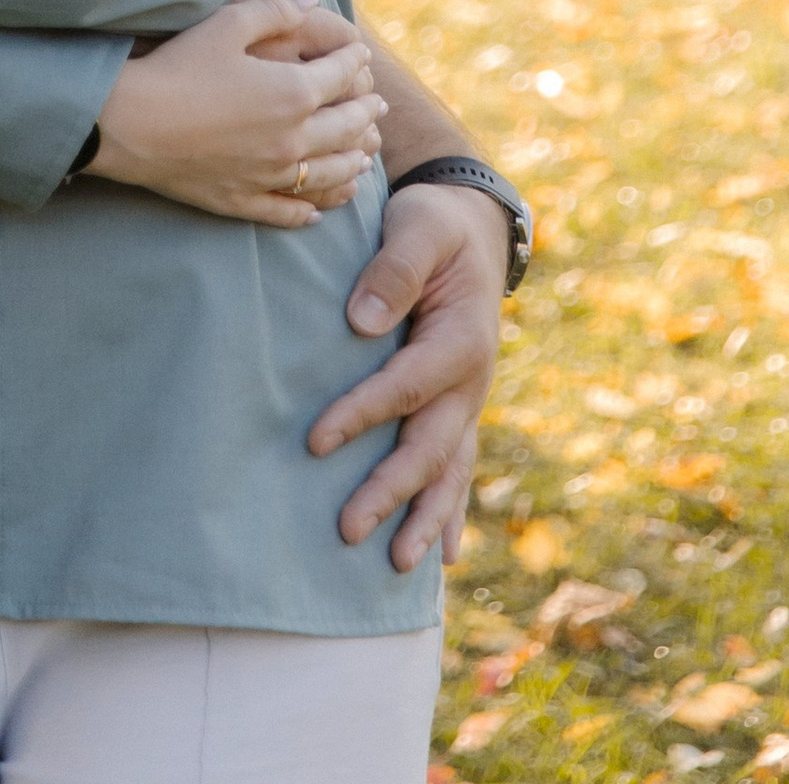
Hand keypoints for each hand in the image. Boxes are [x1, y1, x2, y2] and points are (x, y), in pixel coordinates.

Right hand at [89, 0, 383, 226]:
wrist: (130, 124)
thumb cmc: (176, 66)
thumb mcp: (225, 24)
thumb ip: (274, 11)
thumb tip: (311, 3)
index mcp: (293, 93)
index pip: (340, 76)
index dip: (354, 61)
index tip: (361, 54)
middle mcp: (293, 140)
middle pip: (345, 128)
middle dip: (366, 113)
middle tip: (377, 104)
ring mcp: (270, 175)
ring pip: (328, 175)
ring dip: (353, 163)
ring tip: (365, 157)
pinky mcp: (243, 200)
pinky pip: (288, 210)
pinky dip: (310, 210)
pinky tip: (317, 210)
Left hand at [311, 181, 509, 568]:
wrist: (474, 226)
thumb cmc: (435, 224)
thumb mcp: (418, 228)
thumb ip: (393, 269)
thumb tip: (361, 323)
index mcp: (461, 339)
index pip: (404, 387)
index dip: (361, 415)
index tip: (314, 441)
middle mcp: (472, 380)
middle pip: (429, 446)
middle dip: (391, 491)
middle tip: (347, 529)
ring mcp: (470, 399)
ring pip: (449, 469)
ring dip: (424, 517)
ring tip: (398, 564)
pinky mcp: (460, 406)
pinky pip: (458, 466)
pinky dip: (450, 510)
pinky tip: (441, 555)